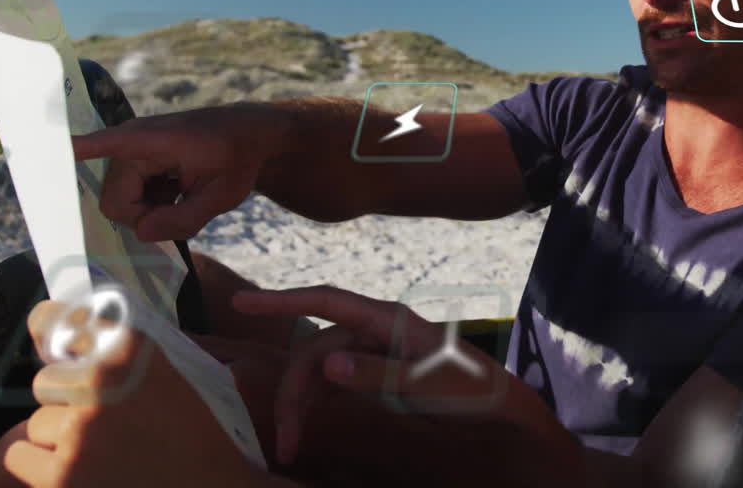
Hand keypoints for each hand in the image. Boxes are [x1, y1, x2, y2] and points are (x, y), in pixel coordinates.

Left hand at [1, 299, 277, 487]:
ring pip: (34, 424)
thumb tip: (82, 341)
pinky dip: (40, 468)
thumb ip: (135, 357)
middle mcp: (103, 382)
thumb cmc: (203, 439)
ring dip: (56, 438)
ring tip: (94, 452)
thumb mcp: (183, 378)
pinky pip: (19, 459)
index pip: (67, 320)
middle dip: (66, 401)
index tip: (49, 332)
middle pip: (46, 382)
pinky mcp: (60, 476)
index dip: (52, 324)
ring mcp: (79, 432)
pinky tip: (76, 472)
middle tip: (98, 420)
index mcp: (136, 351)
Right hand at [71, 103, 290, 240]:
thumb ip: (184, 219)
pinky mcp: (132, 161)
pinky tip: (176, 190)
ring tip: (183, 194)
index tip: (46, 148)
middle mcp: (132, 143)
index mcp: (152, 141)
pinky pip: (128, 195)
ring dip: (150, 209)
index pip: (105, 143)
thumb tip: (141, 233)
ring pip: (120, 203)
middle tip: (182, 210)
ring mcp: (129, 151)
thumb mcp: (222, 196)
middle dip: (144, 216)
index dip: (77, 150)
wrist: (247, 134)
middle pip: (115, 203)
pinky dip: (150, 201)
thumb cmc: (238, 159)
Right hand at [233, 286, 580, 480]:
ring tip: (291, 443)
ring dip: (300, 402)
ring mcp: (373, 350)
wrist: (499, 411)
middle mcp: (375, 329)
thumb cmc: (471, 391)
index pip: (327, 300)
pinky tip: (306, 426)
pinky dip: (316, 401)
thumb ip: (378, 373)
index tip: (243, 303)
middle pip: (315, 348)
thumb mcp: (428, 383)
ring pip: (319, 368)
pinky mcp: (374, 372)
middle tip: (284, 440)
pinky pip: (333, 380)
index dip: (283, 299)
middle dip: (293, 390)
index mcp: (388, 320)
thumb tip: (328, 363)